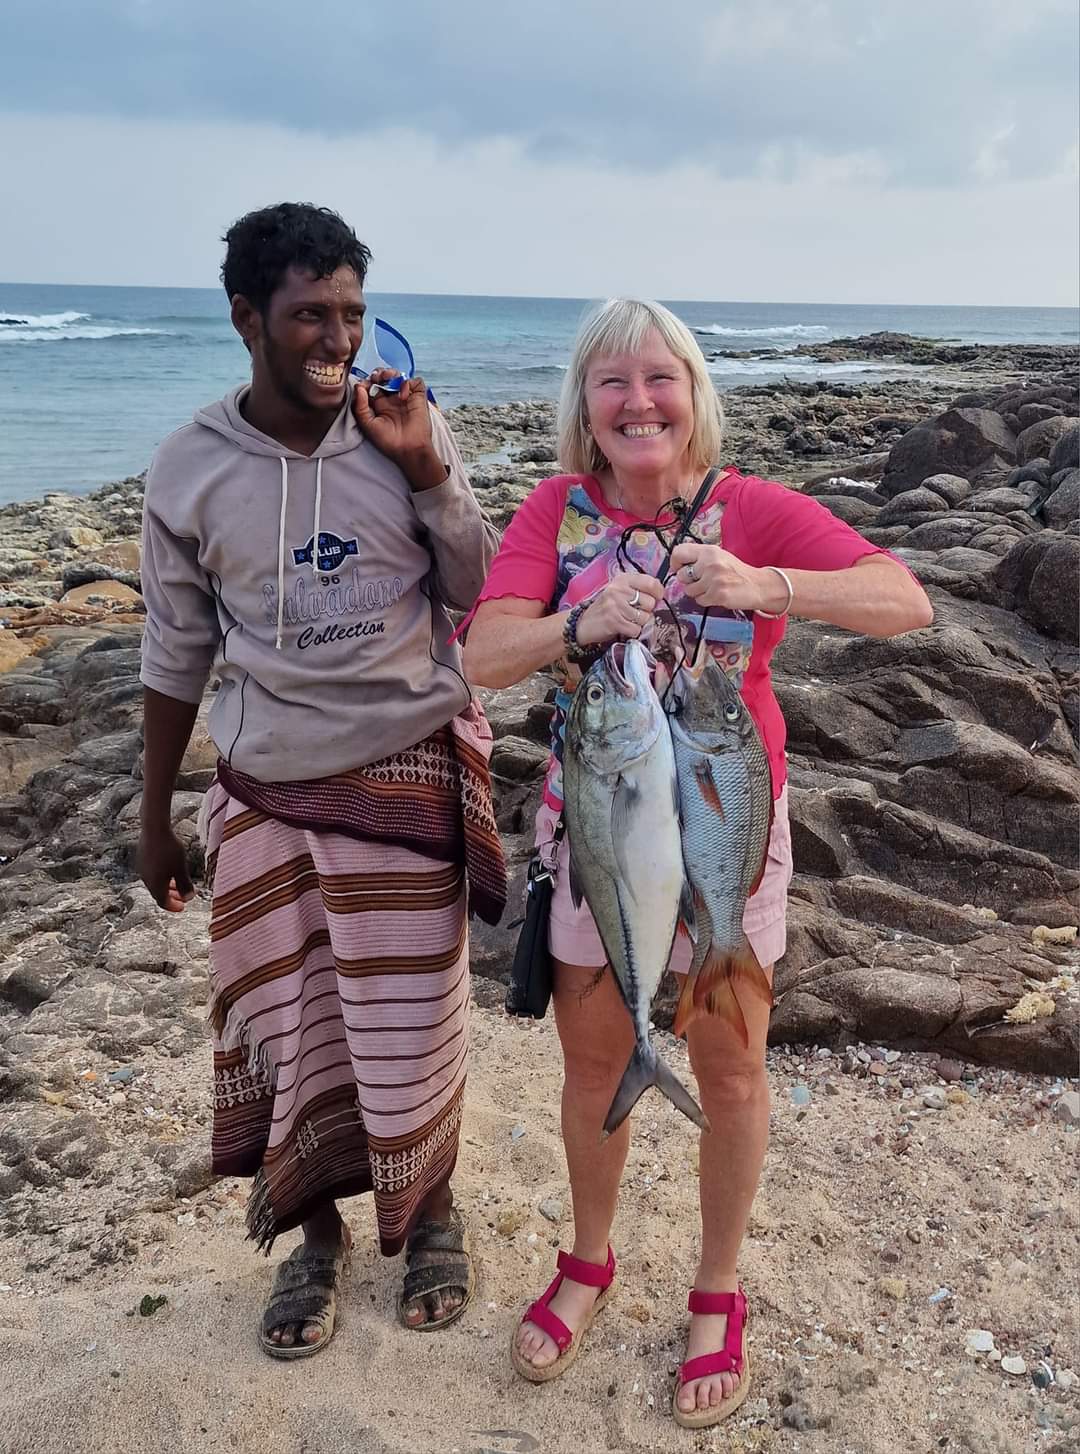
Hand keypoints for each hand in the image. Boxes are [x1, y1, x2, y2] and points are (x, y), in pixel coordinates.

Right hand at [137, 826, 194, 912]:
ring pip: (155, 883)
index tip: (182, 907)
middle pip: (158, 894)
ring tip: (177, 884)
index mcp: (155, 885)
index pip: (163, 902)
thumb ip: (185, 885)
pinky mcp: (142, 859)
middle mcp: (146, 879)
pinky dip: (162, 877)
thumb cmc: (170, 849)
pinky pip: (152, 874)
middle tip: (182, 898)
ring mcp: (142, 869)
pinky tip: (169, 870)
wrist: (154, 829)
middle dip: (171, 897)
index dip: (173, 906)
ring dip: (167, 887)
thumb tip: (189, 898)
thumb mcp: (181, 869)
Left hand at [352, 371, 445, 487]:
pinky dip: (408, 383)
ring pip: (398, 376)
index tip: (363, 386)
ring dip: (391, 373)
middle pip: (384, 377)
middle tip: (376, 378)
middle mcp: (391, 399)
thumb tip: (359, 387)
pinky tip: (403, 394)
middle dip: (378, 374)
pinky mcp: (418, 397)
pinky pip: (415, 382)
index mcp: (378, 405)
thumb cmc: (388, 442)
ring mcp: (405, 397)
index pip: (371, 386)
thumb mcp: (367, 425)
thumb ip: (360, 406)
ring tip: (387, 378)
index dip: (366, 382)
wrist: (408, 449)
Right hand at [576, 571, 664, 645]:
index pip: (651, 583)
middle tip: (635, 612)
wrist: (583, 623)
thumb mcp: (619, 591)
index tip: (656, 597)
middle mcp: (618, 590)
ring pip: (645, 617)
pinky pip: (637, 629)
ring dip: (639, 622)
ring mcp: (616, 606)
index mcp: (622, 579)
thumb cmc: (606, 607)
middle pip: (650, 602)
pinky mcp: (615, 622)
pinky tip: (623, 627)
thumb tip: (660, 596)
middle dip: (646, 611)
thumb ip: (637, 589)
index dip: (658, 592)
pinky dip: (633, 632)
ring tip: (627, 619)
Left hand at [669, 542, 776, 611]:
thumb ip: (699, 559)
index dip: (675, 563)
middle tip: (702, 581)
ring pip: (689, 590)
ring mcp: (713, 579)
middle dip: (689, 581)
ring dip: (698, 592)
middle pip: (681, 575)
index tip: (679, 568)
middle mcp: (710, 563)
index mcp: (709, 551)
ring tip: (711, 588)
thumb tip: (677, 566)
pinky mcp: (717, 594)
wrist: (757, 585)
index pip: (679, 552)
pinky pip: (699, 601)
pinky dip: (706, 600)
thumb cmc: (736, 572)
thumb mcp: (718, 557)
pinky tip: (716, 595)